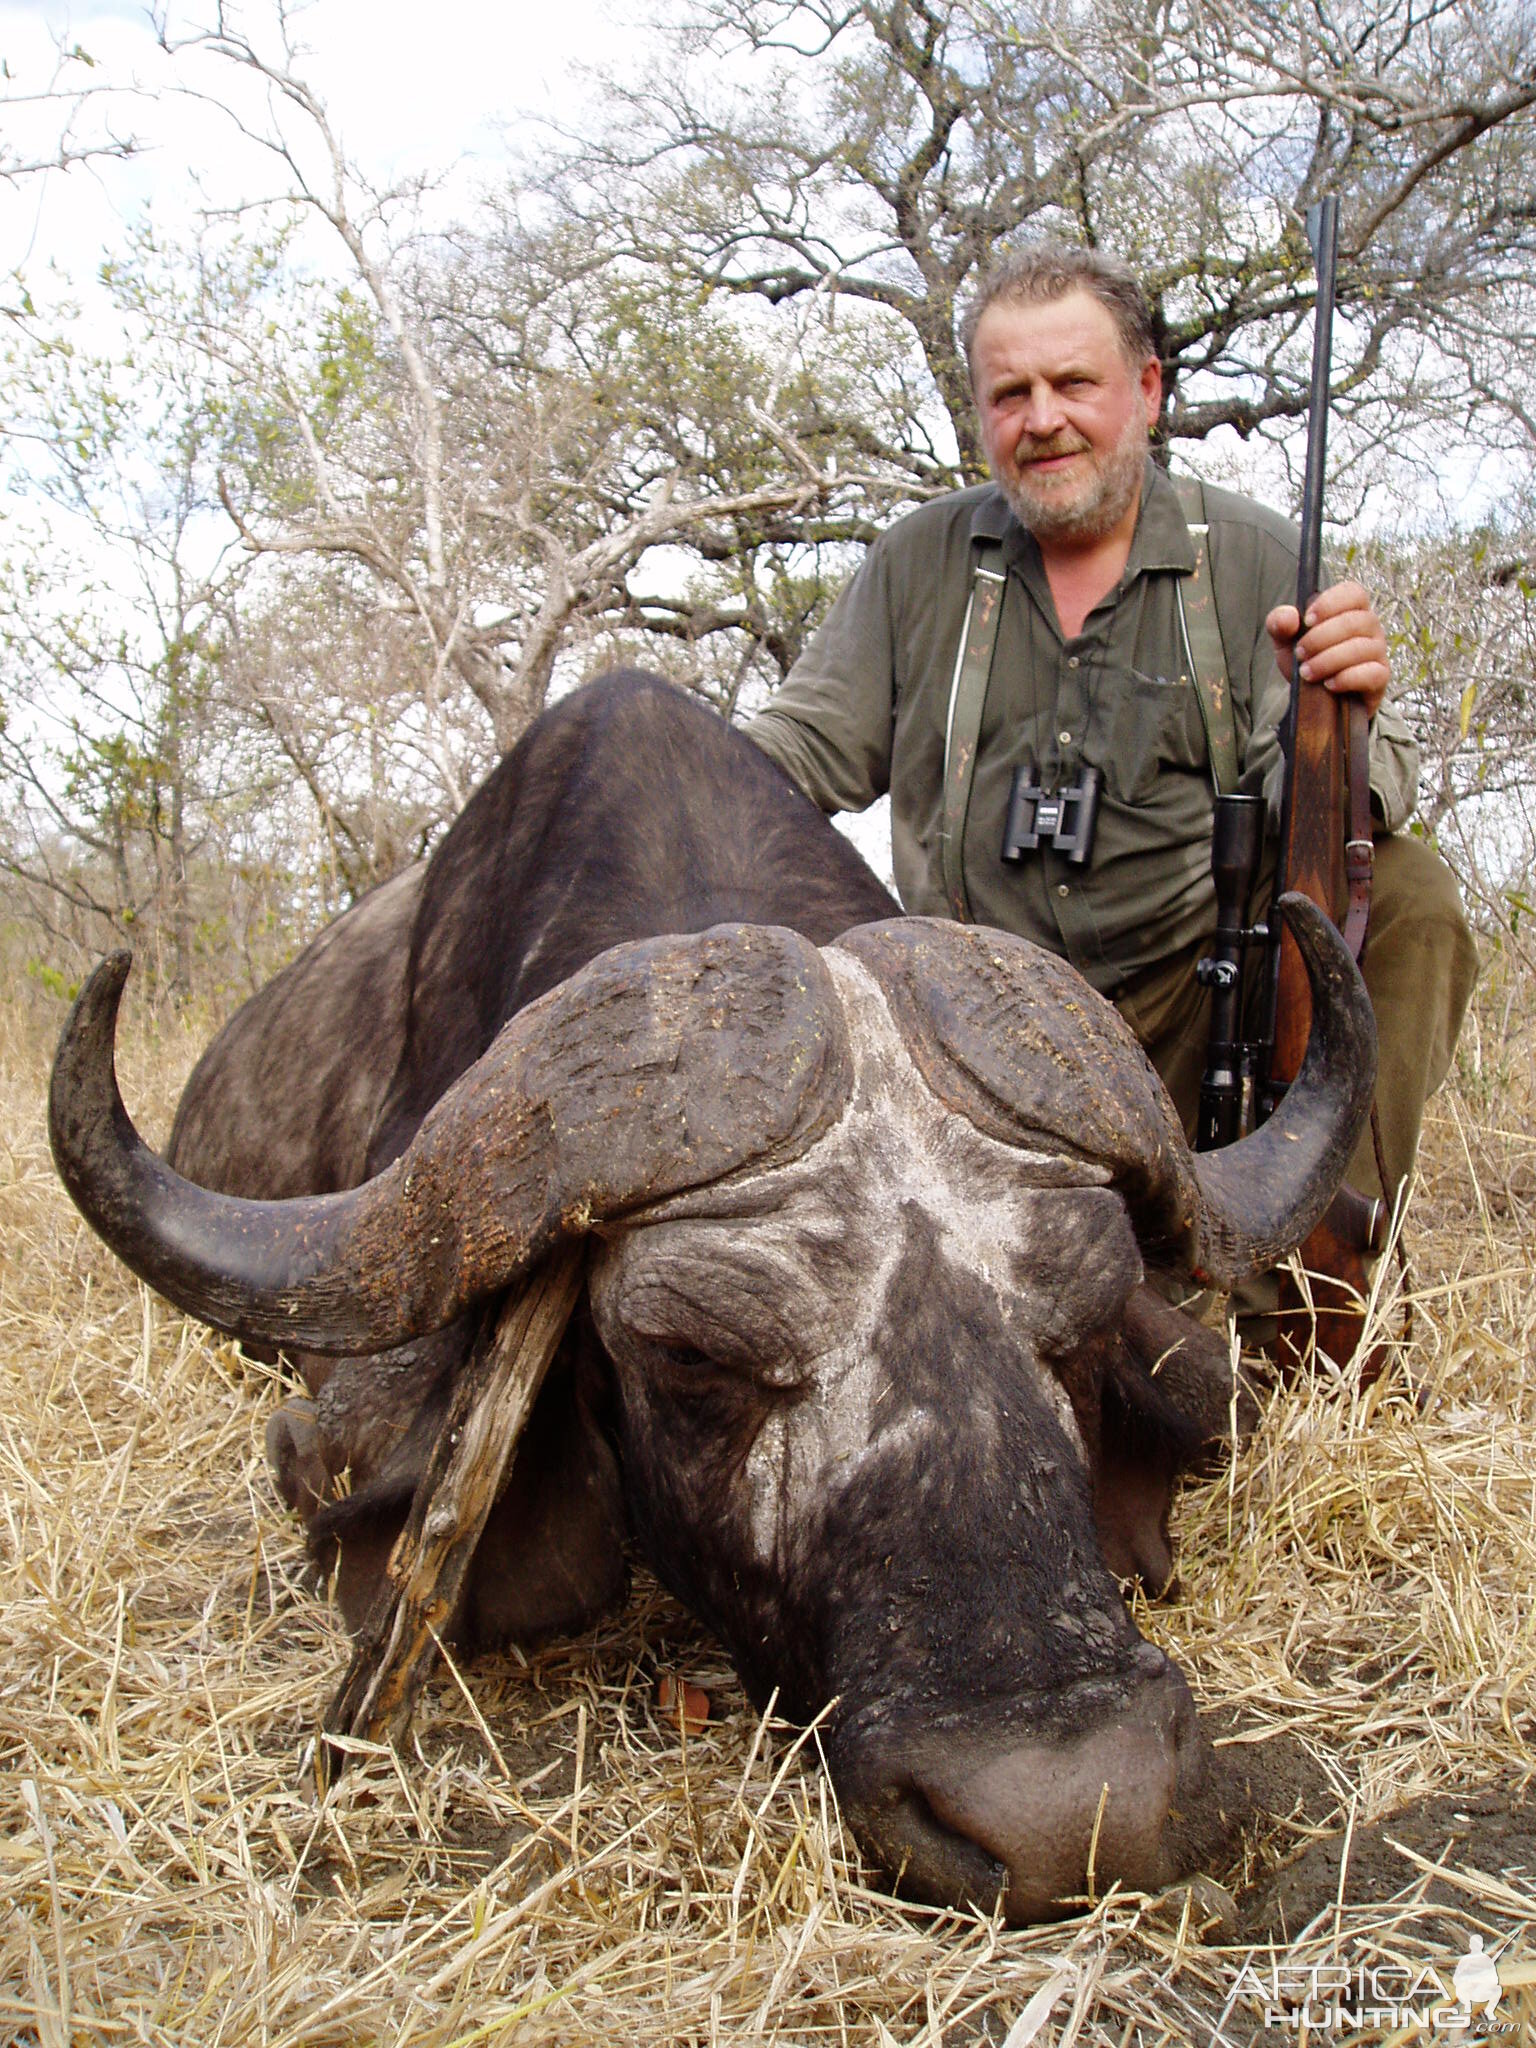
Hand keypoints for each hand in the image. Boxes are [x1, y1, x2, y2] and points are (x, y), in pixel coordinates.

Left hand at [1265, 580, 1389, 718]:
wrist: (1317, 699)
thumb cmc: (1307, 659)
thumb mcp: (1286, 642)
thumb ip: (1280, 624)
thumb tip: (1288, 616)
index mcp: (1351, 608)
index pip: (1353, 593)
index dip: (1330, 603)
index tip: (1307, 620)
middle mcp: (1369, 626)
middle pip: (1354, 622)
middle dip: (1321, 638)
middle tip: (1300, 654)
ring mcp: (1378, 651)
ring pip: (1361, 648)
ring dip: (1328, 660)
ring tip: (1307, 673)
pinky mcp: (1380, 677)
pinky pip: (1372, 673)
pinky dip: (1347, 678)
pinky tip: (1329, 684)